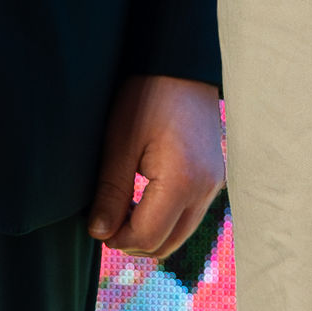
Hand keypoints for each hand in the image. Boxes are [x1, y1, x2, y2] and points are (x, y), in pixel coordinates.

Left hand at [87, 75, 225, 259]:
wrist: (180, 66)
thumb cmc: (147, 97)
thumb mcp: (119, 143)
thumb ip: (111, 193)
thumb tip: (100, 233)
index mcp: (183, 182)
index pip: (148, 236)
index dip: (117, 239)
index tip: (97, 226)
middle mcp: (206, 190)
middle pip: (166, 244)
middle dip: (133, 240)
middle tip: (106, 220)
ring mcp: (214, 185)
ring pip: (179, 234)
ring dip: (149, 231)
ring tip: (122, 207)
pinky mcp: (214, 178)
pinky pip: (189, 215)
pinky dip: (165, 218)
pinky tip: (142, 197)